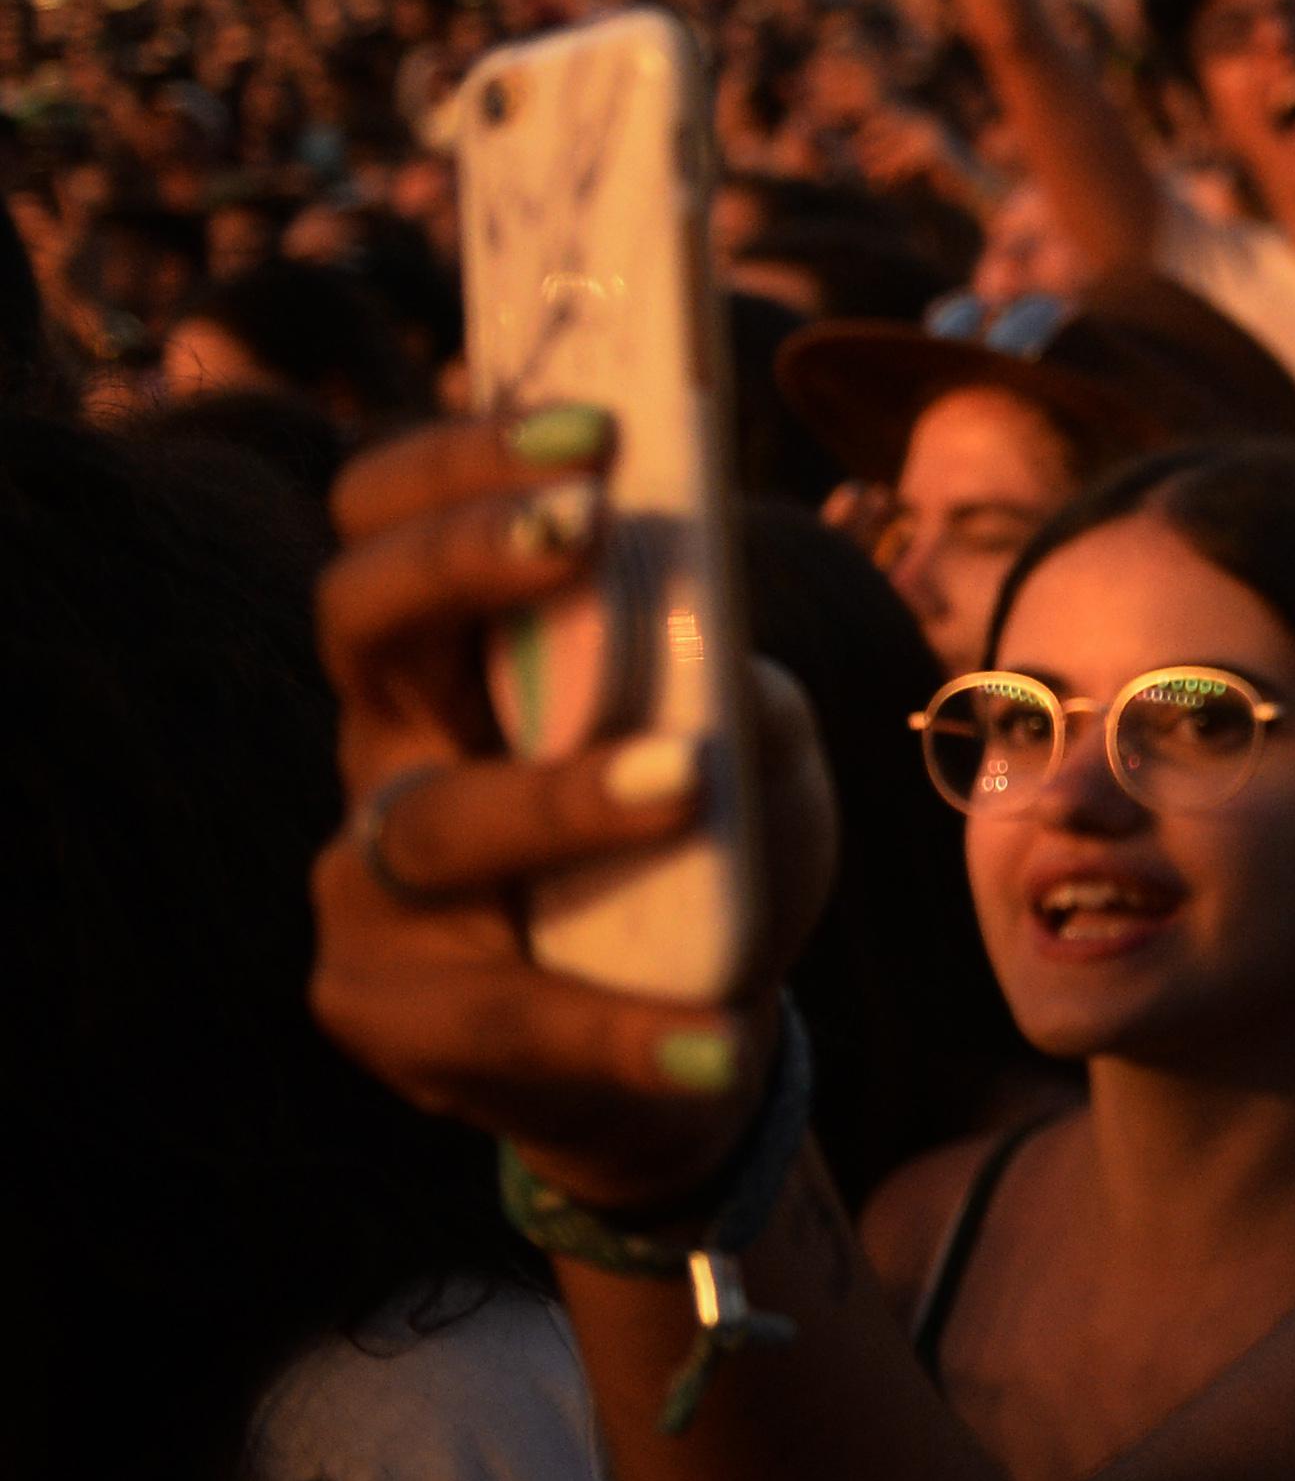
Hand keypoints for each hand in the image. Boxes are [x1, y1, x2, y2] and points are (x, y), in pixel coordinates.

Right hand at [305, 418, 838, 1211]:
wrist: (668, 1052)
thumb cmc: (700, 867)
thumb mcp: (747, 757)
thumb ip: (733, 685)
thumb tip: (727, 649)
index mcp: (456, 667)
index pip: (393, 521)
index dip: (465, 461)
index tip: (594, 428)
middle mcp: (389, 753)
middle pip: (361, 619)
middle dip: (465, 556)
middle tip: (584, 527)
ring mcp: (367, 885)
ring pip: (438, 820)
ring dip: (565, 793)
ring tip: (688, 779)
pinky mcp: (387, 1013)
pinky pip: (501, 1012)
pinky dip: (623, 1031)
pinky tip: (720, 1043)